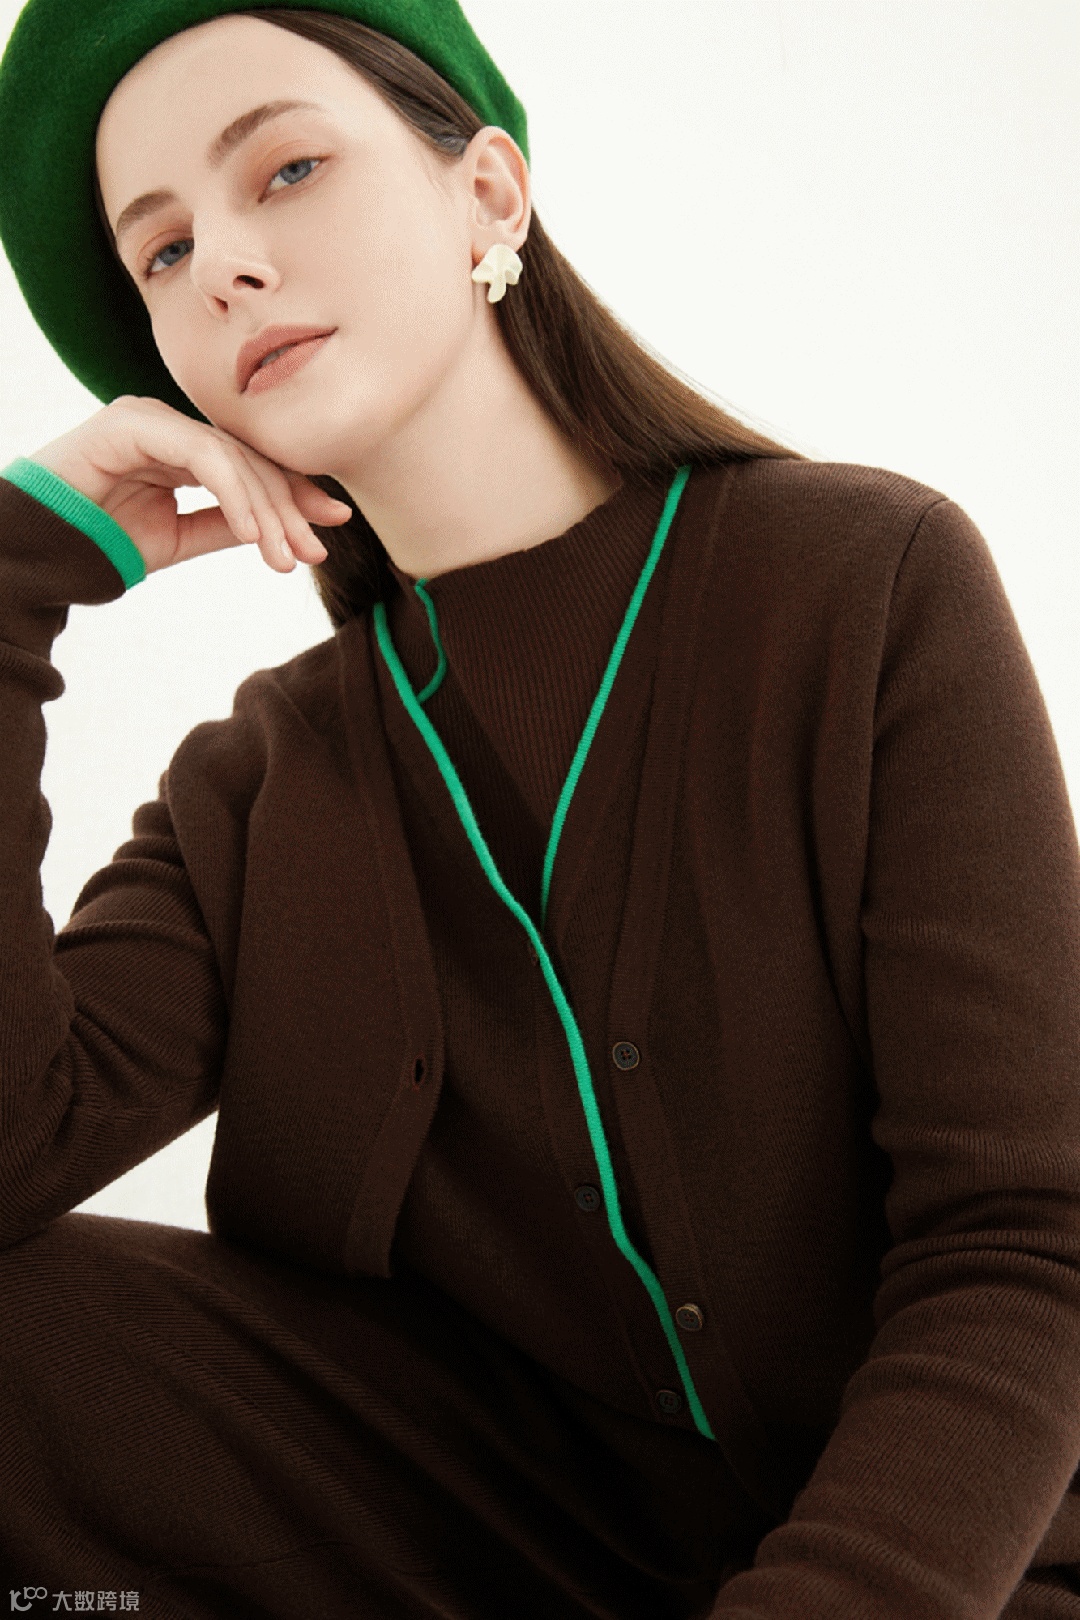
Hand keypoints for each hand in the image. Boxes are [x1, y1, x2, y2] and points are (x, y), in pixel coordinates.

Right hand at [27, 395, 352, 576]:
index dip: (294, 494)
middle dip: (288, 508)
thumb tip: (286, 529)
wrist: (43, 550)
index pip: (251, 465)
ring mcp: (150, 418)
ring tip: (282, 556)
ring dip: (265, 509)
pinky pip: (201, 455)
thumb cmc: (101, 542)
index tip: (331, 527)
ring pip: (231, 456)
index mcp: (181, 447)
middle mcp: (170, 426)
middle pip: (249, 459)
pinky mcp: (133, 423)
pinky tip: (253, 532)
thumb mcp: (180, 538)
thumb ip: (228, 525)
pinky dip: (233, 493)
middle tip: (313, 552)